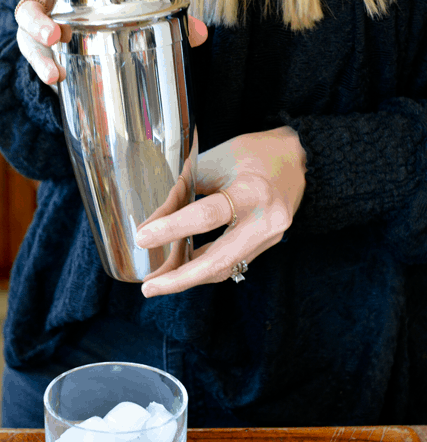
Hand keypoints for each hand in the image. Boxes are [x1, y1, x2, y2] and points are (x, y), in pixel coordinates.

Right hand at [15, 0, 207, 84]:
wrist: (82, 60)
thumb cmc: (107, 23)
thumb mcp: (137, 15)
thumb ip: (168, 20)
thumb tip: (201, 32)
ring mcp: (41, 15)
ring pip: (26, 9)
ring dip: (38, 20)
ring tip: (55, 34)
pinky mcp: (35, 46)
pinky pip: (29, 51)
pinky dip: (40, 63)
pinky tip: (53, 74)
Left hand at [135, 126, 306, 296]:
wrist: (297, 159)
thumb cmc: (251, 155)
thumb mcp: (213, 163)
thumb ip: (183, 192)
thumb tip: (149, 223)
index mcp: (252, 191)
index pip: (207, 216)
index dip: (172, 228)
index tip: (143, 237)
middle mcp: (265, 221)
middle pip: (218, 260)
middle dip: (180, 278)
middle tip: (148, 287)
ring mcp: (269, 238)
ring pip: (224, 268)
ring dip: (188, 277)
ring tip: (157, 282)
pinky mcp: (267, 246)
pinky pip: (231, 262)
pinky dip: (204, 267)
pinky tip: (181, 268)